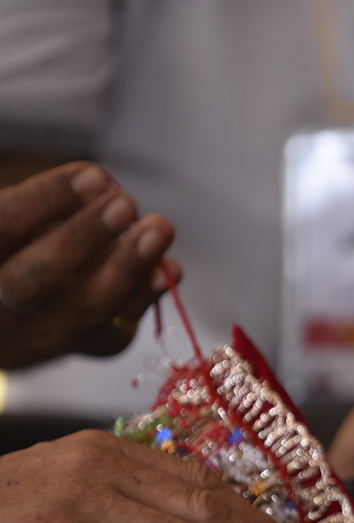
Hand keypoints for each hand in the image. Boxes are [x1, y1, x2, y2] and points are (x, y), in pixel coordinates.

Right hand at [0, 162, 181, 368]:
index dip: (47, 199)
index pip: (5, 226)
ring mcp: (40, 332)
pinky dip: (145, 295)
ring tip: (159, 229)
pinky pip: (116, 329)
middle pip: (38, 277)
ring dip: (129, 267)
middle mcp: (1, 305)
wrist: (9, 319)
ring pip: (85, 308)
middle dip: (85, 237)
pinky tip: (168, 270)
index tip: (93, 176)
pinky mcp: (81, 346)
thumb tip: (100, 187)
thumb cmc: (17, 250)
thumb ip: (50, 207)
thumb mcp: (21, 224)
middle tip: (125, 204)